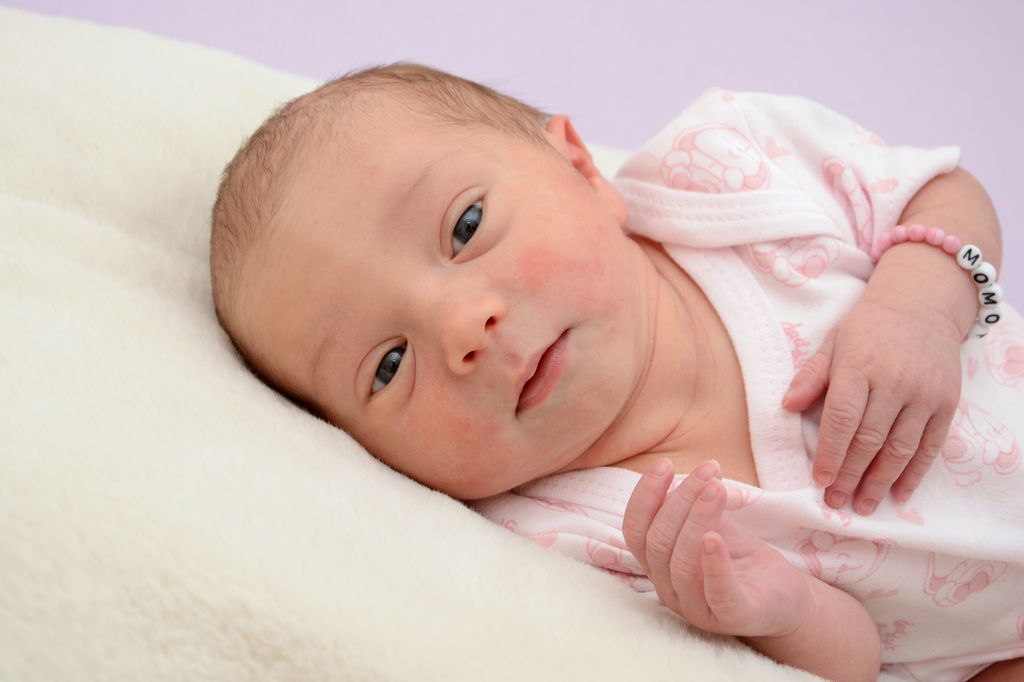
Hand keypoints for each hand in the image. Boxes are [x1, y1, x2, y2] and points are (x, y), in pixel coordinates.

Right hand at [623, 459, 813, 637]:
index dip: (645, 496)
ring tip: (717, 488)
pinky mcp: (732, 618)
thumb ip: (687, 510)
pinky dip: (714, 564)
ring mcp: (698, 608)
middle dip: (680, 500)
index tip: (665, 464)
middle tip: (707, 471)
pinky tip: (715, 538)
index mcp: (658, 565)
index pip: (635, 531)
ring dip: (697, 518)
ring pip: (681, 563)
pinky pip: (717, 593)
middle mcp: (669, 589)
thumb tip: (669, 478)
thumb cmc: (740, 559)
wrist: (785, 597)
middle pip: (657, 542)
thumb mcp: (710, 526)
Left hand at [782, 294, 961, 513]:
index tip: (820, 480)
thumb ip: (812, 376)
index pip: (842, 418)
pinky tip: (899, 495)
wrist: (922, 305)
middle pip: (870, 439)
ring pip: (901, 448)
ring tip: (862, 506)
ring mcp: (924, 395)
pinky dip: (914, 474)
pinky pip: (930, 446)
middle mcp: (895, 383)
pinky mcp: (947, 404)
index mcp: (860, 367)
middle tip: (836, 502)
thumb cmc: (868, 329)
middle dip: (851, 474)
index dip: (831, 452)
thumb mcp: (834, 343)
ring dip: (880, 482)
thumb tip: (787, 406)